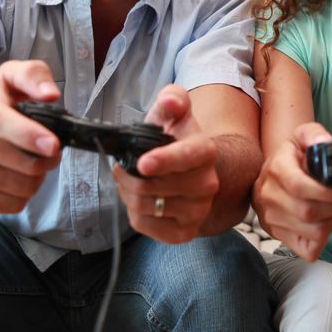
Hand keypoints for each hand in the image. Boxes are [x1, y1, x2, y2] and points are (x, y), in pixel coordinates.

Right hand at [0, 60, 62, 212]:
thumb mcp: (11, 77)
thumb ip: (34, 76)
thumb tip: (50, 94)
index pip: (1, 124)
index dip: (30, 136)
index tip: (53, 145)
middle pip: (27, 164)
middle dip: (49, 158)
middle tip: (47, 147)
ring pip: (25, 187)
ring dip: (37, 176)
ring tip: (27, 159)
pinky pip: (15, 204)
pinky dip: (23, 193)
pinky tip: (12, 175)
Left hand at [113, 84, 219, 243]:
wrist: (191, 173)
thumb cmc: (176, 140)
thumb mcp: (174, 112)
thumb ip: (173, 99)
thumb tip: (169, 101)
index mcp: (205, 151)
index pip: (187, 156)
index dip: (164, 160)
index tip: (143, 163)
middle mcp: (207, 184)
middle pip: (154, 186)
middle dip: (128, 176)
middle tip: (124, 167)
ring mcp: (198, 211)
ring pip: (146, 206)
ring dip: (128, 193)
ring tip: (132, 181)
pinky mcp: (186, 232)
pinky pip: (146, 225)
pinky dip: (134, 213)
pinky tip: (141, 201)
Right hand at [252, 122, 331, 260]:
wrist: (270, 174)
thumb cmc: (291, 157)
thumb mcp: (301, 136)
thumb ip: (314, 134)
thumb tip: (326, 142)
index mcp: (276, 169)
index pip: (300, 186)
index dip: (330, 193)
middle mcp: (268, 196)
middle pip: (308, 212)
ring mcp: (271, 218)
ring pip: (312, 231)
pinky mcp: (276, 235)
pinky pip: (307, 248)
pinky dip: (324, 239)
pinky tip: (326, 223)